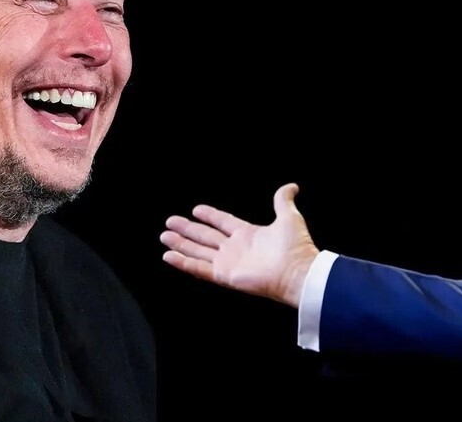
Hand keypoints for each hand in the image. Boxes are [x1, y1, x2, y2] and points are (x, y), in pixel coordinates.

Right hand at [160, 183, 319, 306]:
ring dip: (181, 244)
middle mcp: (235, 249)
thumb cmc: (296, 247)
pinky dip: (183, 262)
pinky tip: (168, 255)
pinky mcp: (224, 275)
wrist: (297, 272)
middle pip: (206, 236)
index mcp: (248, 234)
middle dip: (187, 229)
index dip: (210, 215)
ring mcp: (228, 262)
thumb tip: (292, 186)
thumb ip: (283, 200)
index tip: (196, 209)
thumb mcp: (289, 217)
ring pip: (198, 251)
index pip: (223, 222)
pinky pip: (199, 268)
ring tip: (164, 236)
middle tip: (170, 222)